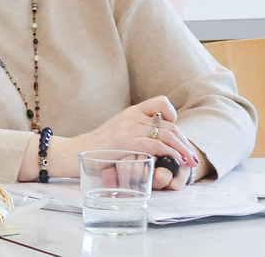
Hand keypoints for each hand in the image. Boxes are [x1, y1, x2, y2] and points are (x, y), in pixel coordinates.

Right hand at [59, 96, 199, 189]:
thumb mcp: (115, 132)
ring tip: (190, 162)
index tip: (175, 129)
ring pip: (169, 135)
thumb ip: (133, 131)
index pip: (161, 102)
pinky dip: (172, 154)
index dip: (173, 115)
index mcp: (130, 112)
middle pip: (170, 124)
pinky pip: (159, 146)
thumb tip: (152, 141)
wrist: (74, 152)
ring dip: (184, 150)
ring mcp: (130, 129)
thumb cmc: (94, 147)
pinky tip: (177, 162)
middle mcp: (132, 117)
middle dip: (185, 142)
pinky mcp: (129, 142)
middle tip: (190, 156)